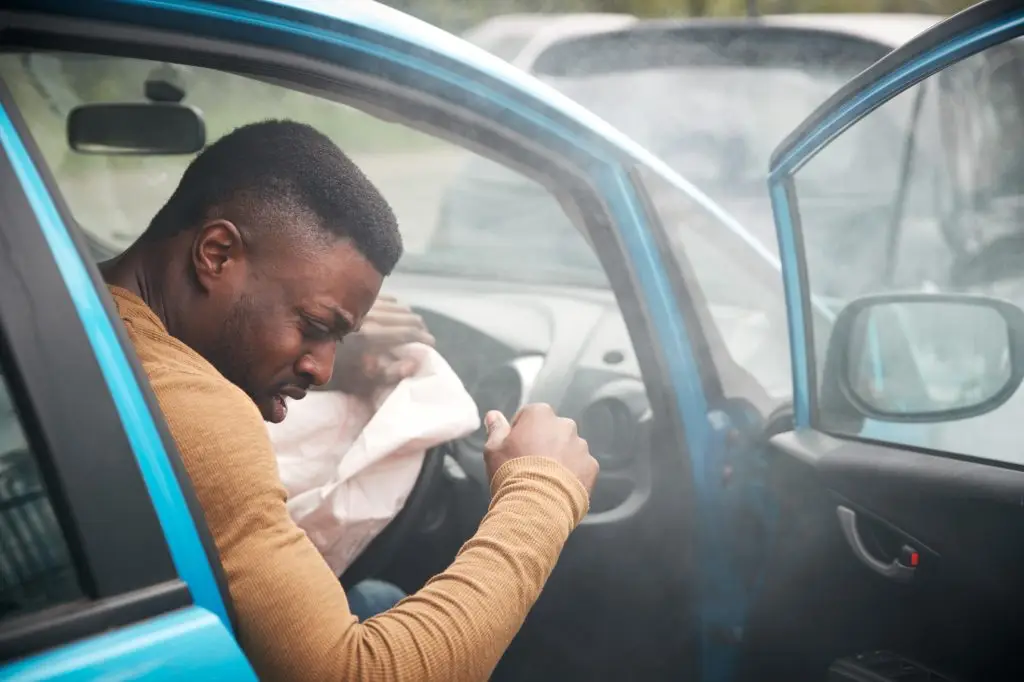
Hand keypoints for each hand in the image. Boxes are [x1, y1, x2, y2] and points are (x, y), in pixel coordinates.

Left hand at [326, 294, 435, 397]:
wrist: (297, 346)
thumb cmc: (327, 370)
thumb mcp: (358, 377)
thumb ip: (388, 372)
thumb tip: (413, 363)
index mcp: (372, 334)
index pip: (406, 332)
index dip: (421, 338)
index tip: (430, 343)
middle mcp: (368, 315)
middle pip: (403, 316)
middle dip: (417, 325)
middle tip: (425, 333)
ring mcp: (359, 305)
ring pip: (393, 305)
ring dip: (405, 314)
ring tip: (413, 321)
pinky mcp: (350, 300)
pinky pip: (378, 298)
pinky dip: (390, 304)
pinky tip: (393, 307)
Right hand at [482, 403, 597, 493]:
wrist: (537, 506)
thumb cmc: (512, 472)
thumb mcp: (494, 450)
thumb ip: (496, 429)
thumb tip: (493, 415)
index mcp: (540, 414)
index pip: (529, 416)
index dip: (520, 434)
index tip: (515, 451)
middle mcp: (565, 425)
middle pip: (552, 431)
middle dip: (544, 444)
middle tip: (531, 466)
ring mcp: (581, 446)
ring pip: (569, 449)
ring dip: (560, 459)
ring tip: (546, 481)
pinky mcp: (592, 467)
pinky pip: (581, 467)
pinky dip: (573, 475)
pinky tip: (559, 489)